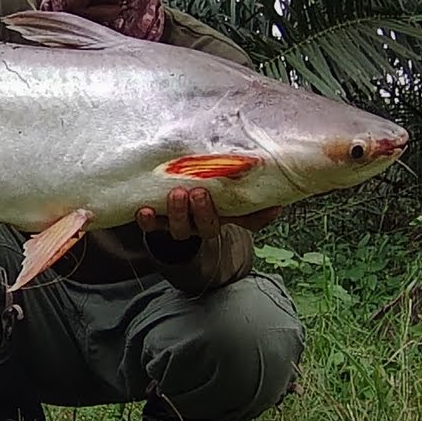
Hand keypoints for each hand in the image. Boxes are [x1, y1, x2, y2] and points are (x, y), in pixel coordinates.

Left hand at [136, 187, 279, 240]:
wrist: (179, 203)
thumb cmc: (212, 193)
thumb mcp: (232, 192)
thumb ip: (251, 196)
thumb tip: (278, 204)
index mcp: (223, 218)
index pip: (238, 222)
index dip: (247, 217)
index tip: (251, 203)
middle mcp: (202, 225)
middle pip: (204, 226)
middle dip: (202, 211)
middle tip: (199, 193)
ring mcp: (180, 225)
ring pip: (179, 228)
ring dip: (178, 212)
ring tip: (176, 194)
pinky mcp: (158, 223)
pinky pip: (152, 227)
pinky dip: (147, 221)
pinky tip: (143, 210)